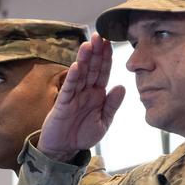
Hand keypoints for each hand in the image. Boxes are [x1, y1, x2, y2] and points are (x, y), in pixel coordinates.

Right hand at [38, 33, 125, 160]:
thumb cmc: (82, 135)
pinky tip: (77, 66)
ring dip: (84, 59)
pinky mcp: (62, 104)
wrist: (64, 149)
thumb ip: (112, 105)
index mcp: (97, 94)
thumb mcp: (103, 122)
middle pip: (92, 69)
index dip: (107, 58)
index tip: (110, 42)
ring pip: (80, 74)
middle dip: (96, 52)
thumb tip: (122, 86)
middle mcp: (85, 91)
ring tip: (88, 44)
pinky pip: (68, 89)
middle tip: (100, 35)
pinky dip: (72, 77)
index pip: (103, 73)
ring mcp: (73, 96)